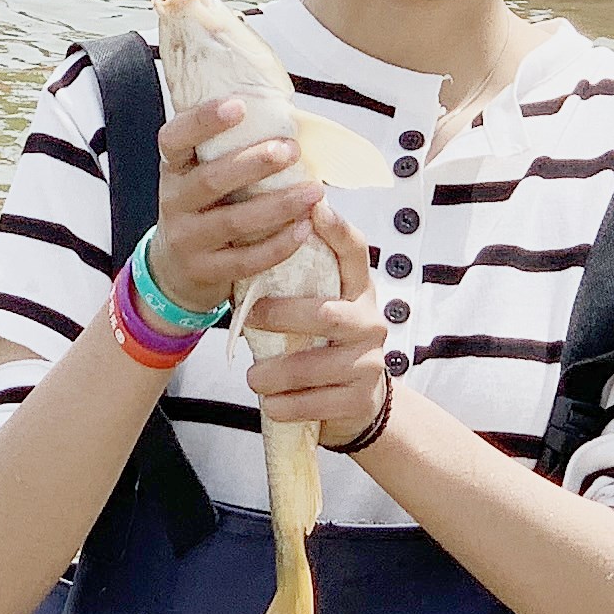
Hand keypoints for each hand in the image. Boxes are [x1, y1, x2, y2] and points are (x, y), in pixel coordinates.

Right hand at [147, 98, 320, 316]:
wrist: (175, 268)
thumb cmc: (204, 207)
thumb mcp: (199, 174)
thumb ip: (226, 149)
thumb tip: (285, 114)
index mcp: (174, 168)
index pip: (175, 139)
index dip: (203, 121)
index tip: (239, 105)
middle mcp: (173, 201)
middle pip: (210, 180)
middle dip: (254, 163)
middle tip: (292, 150)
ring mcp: (187, 239)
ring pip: (233, 221)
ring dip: (278, 205)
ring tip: (314, 191)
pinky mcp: (206, 271)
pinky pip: (246, 260)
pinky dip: (278, 245)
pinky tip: (305, 229)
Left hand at [238, 208, 388, 447]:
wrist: (354, 404)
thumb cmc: (320, 345)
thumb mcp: (313, 309)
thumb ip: (292, 283)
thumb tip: (244, 238)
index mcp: (357, 291)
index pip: (354, 252)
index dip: (337, 230)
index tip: (315, 208)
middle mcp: (369, 322)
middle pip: (325, 313)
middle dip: (281, 315)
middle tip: (249, 317)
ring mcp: (368, 362)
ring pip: (310, 366)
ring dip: (272, 373)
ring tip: (254, 377)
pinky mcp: (359, 399)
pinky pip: (311, 403)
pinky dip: (282, 404)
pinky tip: (271, 402)